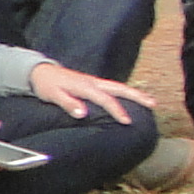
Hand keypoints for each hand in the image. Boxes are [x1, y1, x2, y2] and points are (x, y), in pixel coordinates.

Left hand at [30, 61, 153, 126]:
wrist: (40, 72)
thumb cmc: (46, 85)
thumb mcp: (53, 95)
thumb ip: (68, 103)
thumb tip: (82, 113)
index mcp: (85, 86)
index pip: (105, 99)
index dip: (117, 110)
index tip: (127, 121)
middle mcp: (93, 82)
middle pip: (119, 88)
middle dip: (137, 96)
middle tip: (153, 103)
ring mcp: (94, 81)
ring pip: (118, 87)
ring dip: (135, 93)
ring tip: (150, 101)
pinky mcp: (92, 83)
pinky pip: (112, 88)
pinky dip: (125, 92)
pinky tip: (131, 98)